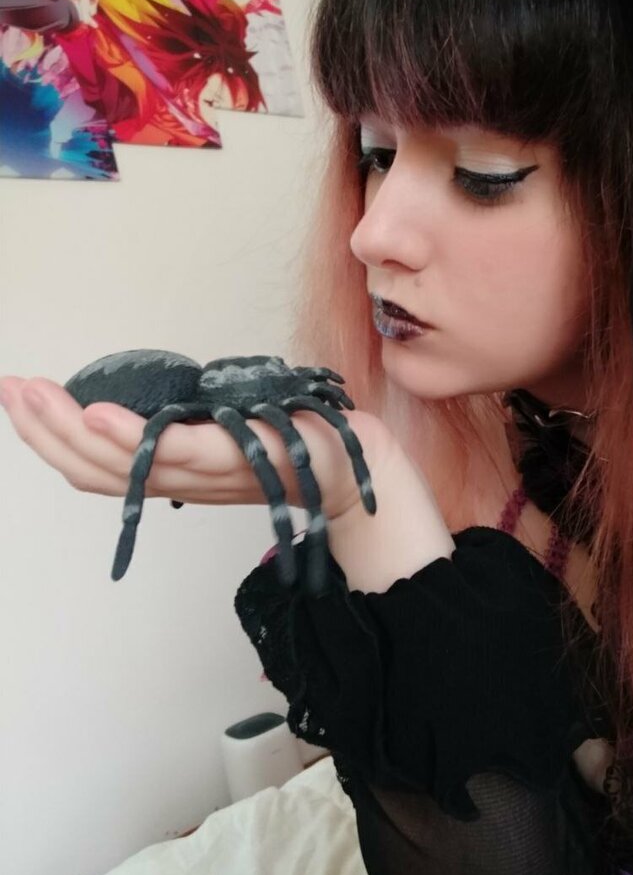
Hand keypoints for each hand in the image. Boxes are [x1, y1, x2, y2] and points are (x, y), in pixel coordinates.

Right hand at [0, 374, 397, 588]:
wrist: (356, 467)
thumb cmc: (293, 439)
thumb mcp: (227, 426)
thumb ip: (187, 422)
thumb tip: (149, 396)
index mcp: (178, 474)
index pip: (102, 468)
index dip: (53, 440)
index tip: (20, 400)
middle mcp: (187, 482)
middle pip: (98, 470)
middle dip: (45, 432)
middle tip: (12, 392)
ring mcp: (213, 474)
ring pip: (126, 465)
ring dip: (70, 430)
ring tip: (33, 397)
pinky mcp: (244, 458)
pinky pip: (181, 452)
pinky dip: (134, 437)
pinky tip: (97, 414)